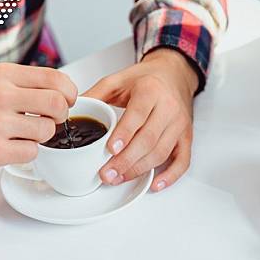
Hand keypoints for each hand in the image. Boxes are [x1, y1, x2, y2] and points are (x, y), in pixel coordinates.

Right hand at [0, 63, 76, 178]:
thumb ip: (28, 83)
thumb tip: (67, 92)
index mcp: (2, 74)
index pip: (56, 78)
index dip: (69, 93)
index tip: (66, 102)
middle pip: (58, 104)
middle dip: (61, 116)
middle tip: (50, 121)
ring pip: (48, 130)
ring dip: (41, 137)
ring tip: (22, 135)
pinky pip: (33, 152)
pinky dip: (26, 153)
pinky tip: (10, 147)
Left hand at [83, 48, 196, 191]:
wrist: (175, 75)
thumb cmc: (146, 79)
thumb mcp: (118, 79)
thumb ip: (96, 95)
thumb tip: (72, 112)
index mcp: (150, 91)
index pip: (138, 115)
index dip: (124, 135)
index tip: (110, 150)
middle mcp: (168, 108)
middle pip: (149, 139)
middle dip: (126, 160)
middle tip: (106, 173)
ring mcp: (179, 125)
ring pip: (161, 152)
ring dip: (140, 169)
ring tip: (118, 178)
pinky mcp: (186, 137)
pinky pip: (183, 160)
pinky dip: (171, 175)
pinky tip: (156, 184)